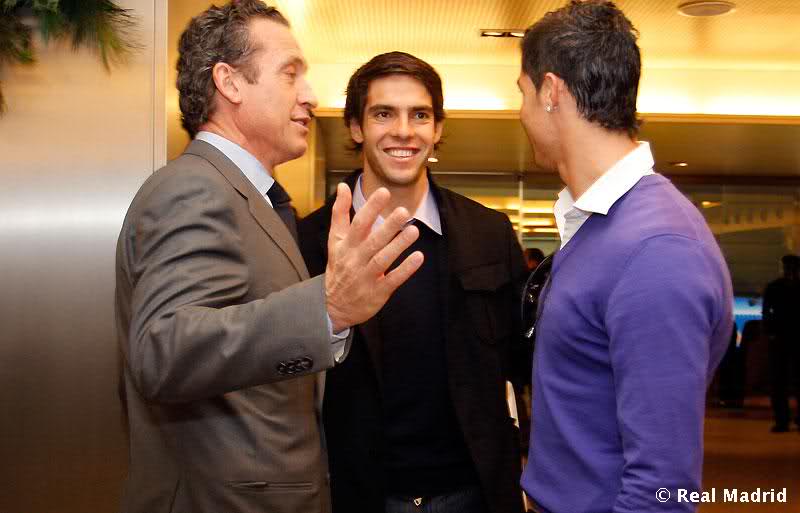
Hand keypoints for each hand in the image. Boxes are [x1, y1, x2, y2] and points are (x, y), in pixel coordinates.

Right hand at [325, 183, 423, 331]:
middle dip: (388, 226)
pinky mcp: (377, 292)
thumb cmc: (339, 268)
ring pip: (383, 259)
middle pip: (372, 241)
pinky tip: (418, 257)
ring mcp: (366, 277)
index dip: (371, 208)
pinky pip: (392, 280)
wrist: (333, 306)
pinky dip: (405, 269)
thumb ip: (340, 213)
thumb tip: (342, 187)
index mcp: (346, 246)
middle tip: (404, 211)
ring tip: (414, 230)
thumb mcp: (335, 241)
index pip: (358, 224)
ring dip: (399, 245)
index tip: (384, 192)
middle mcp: (355, 260)